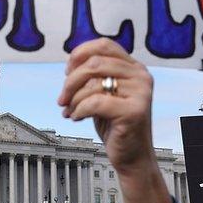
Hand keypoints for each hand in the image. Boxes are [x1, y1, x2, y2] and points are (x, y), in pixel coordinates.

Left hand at [58, 38, 168, 202]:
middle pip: (94, 63)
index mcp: (134, 68)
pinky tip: (77, 118)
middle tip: (61, 98)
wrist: (132, 158)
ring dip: (73, 99)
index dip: (80, 54)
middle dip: (71, 81)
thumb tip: (70, 63)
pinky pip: (95, 102)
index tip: (66, 71)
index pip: (104, 45)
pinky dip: (79, 110)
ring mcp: (141, 93)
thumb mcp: (104, 95)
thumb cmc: (115, 126)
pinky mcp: (135, 111)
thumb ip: (94, 77)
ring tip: (69, 111)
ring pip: (93, 83)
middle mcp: (141, 76)